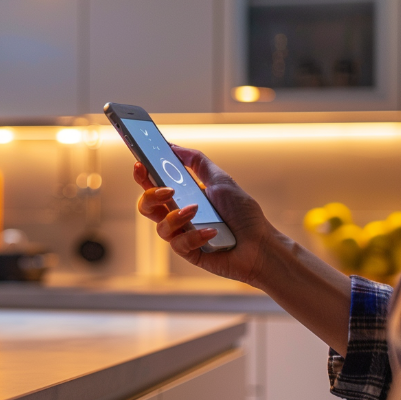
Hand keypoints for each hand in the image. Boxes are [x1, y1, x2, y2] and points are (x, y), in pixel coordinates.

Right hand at [134, 145, 274, 287]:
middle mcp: (178, 216)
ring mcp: (182, 235)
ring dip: (177, 217)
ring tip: (196, 211)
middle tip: (168, 190)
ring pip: (159, 227)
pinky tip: (211, 232)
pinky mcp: (188, 253)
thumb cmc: (243, 214)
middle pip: (146, 205)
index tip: (140, 163)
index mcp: (182, 196)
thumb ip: (197, 161)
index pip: (154, 184)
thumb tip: (173, 146)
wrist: (260, 244)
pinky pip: (178, 244)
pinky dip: (195, 236)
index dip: (142, 174)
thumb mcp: (220, 180)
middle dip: (151, 195)